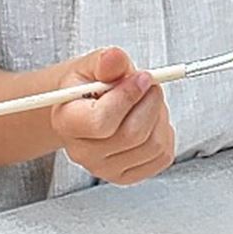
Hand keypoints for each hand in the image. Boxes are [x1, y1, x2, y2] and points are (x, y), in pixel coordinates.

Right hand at [51, 47, 174, 186]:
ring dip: (159, 115)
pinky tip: (152, 119)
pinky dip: (165, 133)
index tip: (142, 77)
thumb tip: (114, 58)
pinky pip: (161, 157)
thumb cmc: (90, 83)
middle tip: (150, 83)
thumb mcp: (93, 65)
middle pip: (131, 135)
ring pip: (151, 145)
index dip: (128, 97)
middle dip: (150, 102)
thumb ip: (105, 61)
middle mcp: (82, 152)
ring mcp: (104, 168)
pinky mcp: (126, 176)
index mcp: (67, 122)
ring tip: (148, 99)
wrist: (88, 104)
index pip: (101, 121)